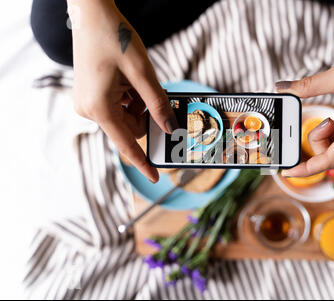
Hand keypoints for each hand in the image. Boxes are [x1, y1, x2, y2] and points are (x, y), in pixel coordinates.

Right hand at [69, 0, 176, 181]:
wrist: (91, 14)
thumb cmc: (114, 38)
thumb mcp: (142, 73)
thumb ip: (158, 104)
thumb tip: (169, 127)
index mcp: (99, 108)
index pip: (127, 143)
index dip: (143, 161)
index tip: (155, 176)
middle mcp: (89, 110)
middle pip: (130, 127)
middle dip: (146, 114)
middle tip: (152, 92)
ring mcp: (87, 103)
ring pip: (126, 117)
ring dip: (138, 103)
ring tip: (135, 78)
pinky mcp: (90, 96)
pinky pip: (118, 107)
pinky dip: (130, 98)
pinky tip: (128, 79)